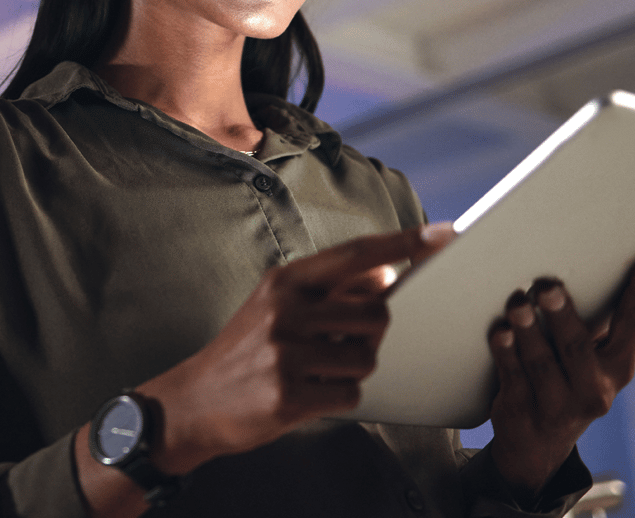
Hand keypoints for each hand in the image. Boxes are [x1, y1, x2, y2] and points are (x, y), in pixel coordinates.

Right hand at [142, 223, 455, 473]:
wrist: (191, 401)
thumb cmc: (246, 348)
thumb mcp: (280, 304)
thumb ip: (333, 288)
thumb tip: (386, 276)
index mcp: (288, 280)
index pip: (358, 254)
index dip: (404, 242)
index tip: (442, 234)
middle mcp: (287, 309)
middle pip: (377, 314)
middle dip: (371, 333)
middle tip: (339, 343)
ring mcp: (286, 353)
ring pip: (366, 357)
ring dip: (353, 368)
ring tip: (318, 370)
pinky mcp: (288, 395)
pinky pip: (349, 394)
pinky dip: (339, 397)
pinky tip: (309, 393)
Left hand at [487, 250, 634, 503]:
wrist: (536, 446)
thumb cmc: (564, 375)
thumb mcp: (586, 355)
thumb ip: (588, 319)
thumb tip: (580, 256)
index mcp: (617, 366)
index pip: (633, 323)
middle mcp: (594, 389)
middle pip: (577, 346)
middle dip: (561, 313)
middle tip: (547, 284)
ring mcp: (559, 406)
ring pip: (542, 364)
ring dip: (528, 331)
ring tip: (516, 303)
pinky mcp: (523, 412)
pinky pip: (513, 378)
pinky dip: (505, 353)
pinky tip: (499, 332)